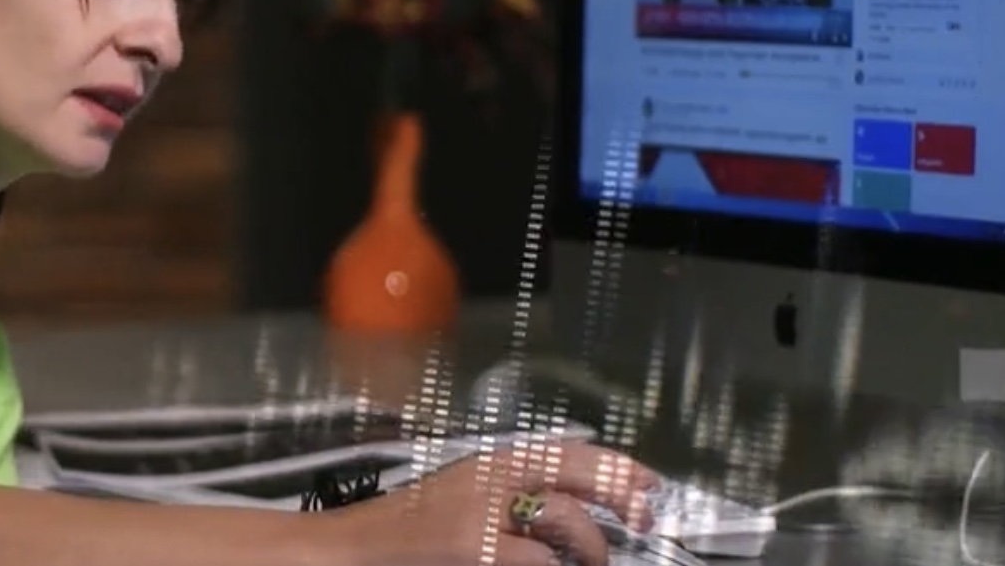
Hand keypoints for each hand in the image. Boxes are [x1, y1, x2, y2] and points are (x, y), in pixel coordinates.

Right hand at [333, 438, 658, 565]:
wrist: (353, 548)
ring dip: (590, 548)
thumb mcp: (465, 494)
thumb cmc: (407, 531)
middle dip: (622, 496)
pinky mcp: (473, 547)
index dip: (620, 466)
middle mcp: (491, 477)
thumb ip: (514, 493)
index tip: (651, 484)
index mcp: (493, 461)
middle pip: (578, 473)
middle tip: (642, 520)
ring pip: (566, 520)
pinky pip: (536, 558)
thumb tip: (576, 506)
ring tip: (589, 563)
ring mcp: (483, 513)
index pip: (571, 450)